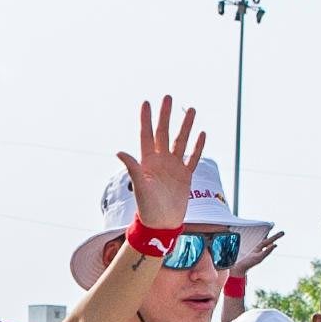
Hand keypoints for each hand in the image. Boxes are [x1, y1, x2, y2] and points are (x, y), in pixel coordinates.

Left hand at [115, 93, 210, 242]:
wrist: (161, 224)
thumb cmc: (147, 208)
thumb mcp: (139, 186)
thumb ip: (132, 167)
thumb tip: (119, 151)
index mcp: (147, 161)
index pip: (146, 135)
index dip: (146, 119)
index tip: (146, 102)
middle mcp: (160, 161)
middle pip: (164, 133)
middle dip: (165, 115)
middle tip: (168, 97)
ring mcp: (173, 167)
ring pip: (181, 142)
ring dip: (185, 126)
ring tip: (190, 110)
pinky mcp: (185, 176)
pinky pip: (193, 158)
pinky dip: (197, 146)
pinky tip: (202, 134)